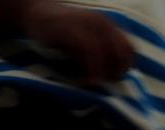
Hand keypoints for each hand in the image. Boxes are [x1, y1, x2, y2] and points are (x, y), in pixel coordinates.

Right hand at [20, 1, 134, 85]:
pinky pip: (90, 51)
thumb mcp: (85, 41)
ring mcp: (87, 23)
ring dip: (104, 72)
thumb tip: (112, 76)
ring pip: (108, 52)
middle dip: (117, 71)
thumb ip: (100, 54)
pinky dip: (93, 68)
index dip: (126, 66)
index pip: (129, 49)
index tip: (115, 78)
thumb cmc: (61, 31)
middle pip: (122, 52)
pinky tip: (88, 80)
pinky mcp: (72, 28)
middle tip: (105, 82)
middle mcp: (102, 22)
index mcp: (108, 25)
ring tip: (95, 83)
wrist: (34, 12)